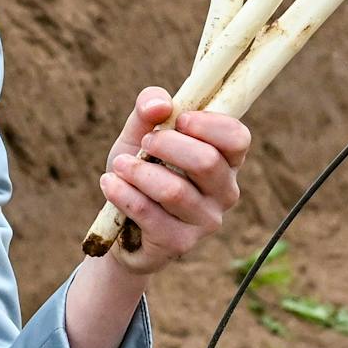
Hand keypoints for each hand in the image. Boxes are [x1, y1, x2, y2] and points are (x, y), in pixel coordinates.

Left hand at [97, 88, 249, 278]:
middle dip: (166, 144)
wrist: (120, 223)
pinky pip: (148, 213)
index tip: (178, 119)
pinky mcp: (179, 243)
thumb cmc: (142, 168)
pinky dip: (123, 193)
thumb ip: (150, 107)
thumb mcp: (141, 131)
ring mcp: (205, 221)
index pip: (238, 138)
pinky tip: (110, 184)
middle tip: (145, 142)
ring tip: (119, 164)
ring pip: (174, 191)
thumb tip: (159, 105)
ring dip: (138, 171)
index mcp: (226, 160)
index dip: (208, 124)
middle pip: (206, 161)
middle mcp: (225, 192)